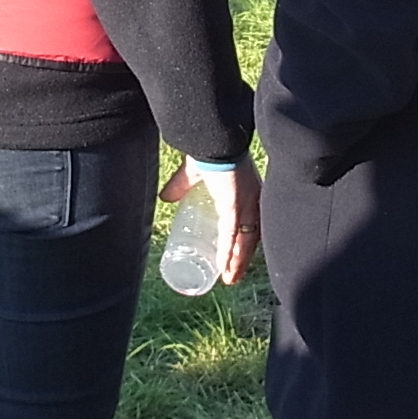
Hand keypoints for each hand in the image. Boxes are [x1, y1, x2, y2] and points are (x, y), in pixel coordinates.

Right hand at [160, 154, 260, 285]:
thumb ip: (181, 185)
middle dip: (242, 259)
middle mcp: (252, 198)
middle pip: (252, 236)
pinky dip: (226, 252)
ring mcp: (244, 202)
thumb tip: (165, 198)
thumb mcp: (194, 173)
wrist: (211, 138)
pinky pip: (231, 234)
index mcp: (247, 190)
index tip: (238, 257)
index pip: (252, 222)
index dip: (245, 240)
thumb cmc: (207, 150)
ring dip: (236, 262)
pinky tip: (222, 268)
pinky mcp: (233, 204)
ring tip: (229, 280)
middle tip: (233, 276)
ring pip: (244, 240)